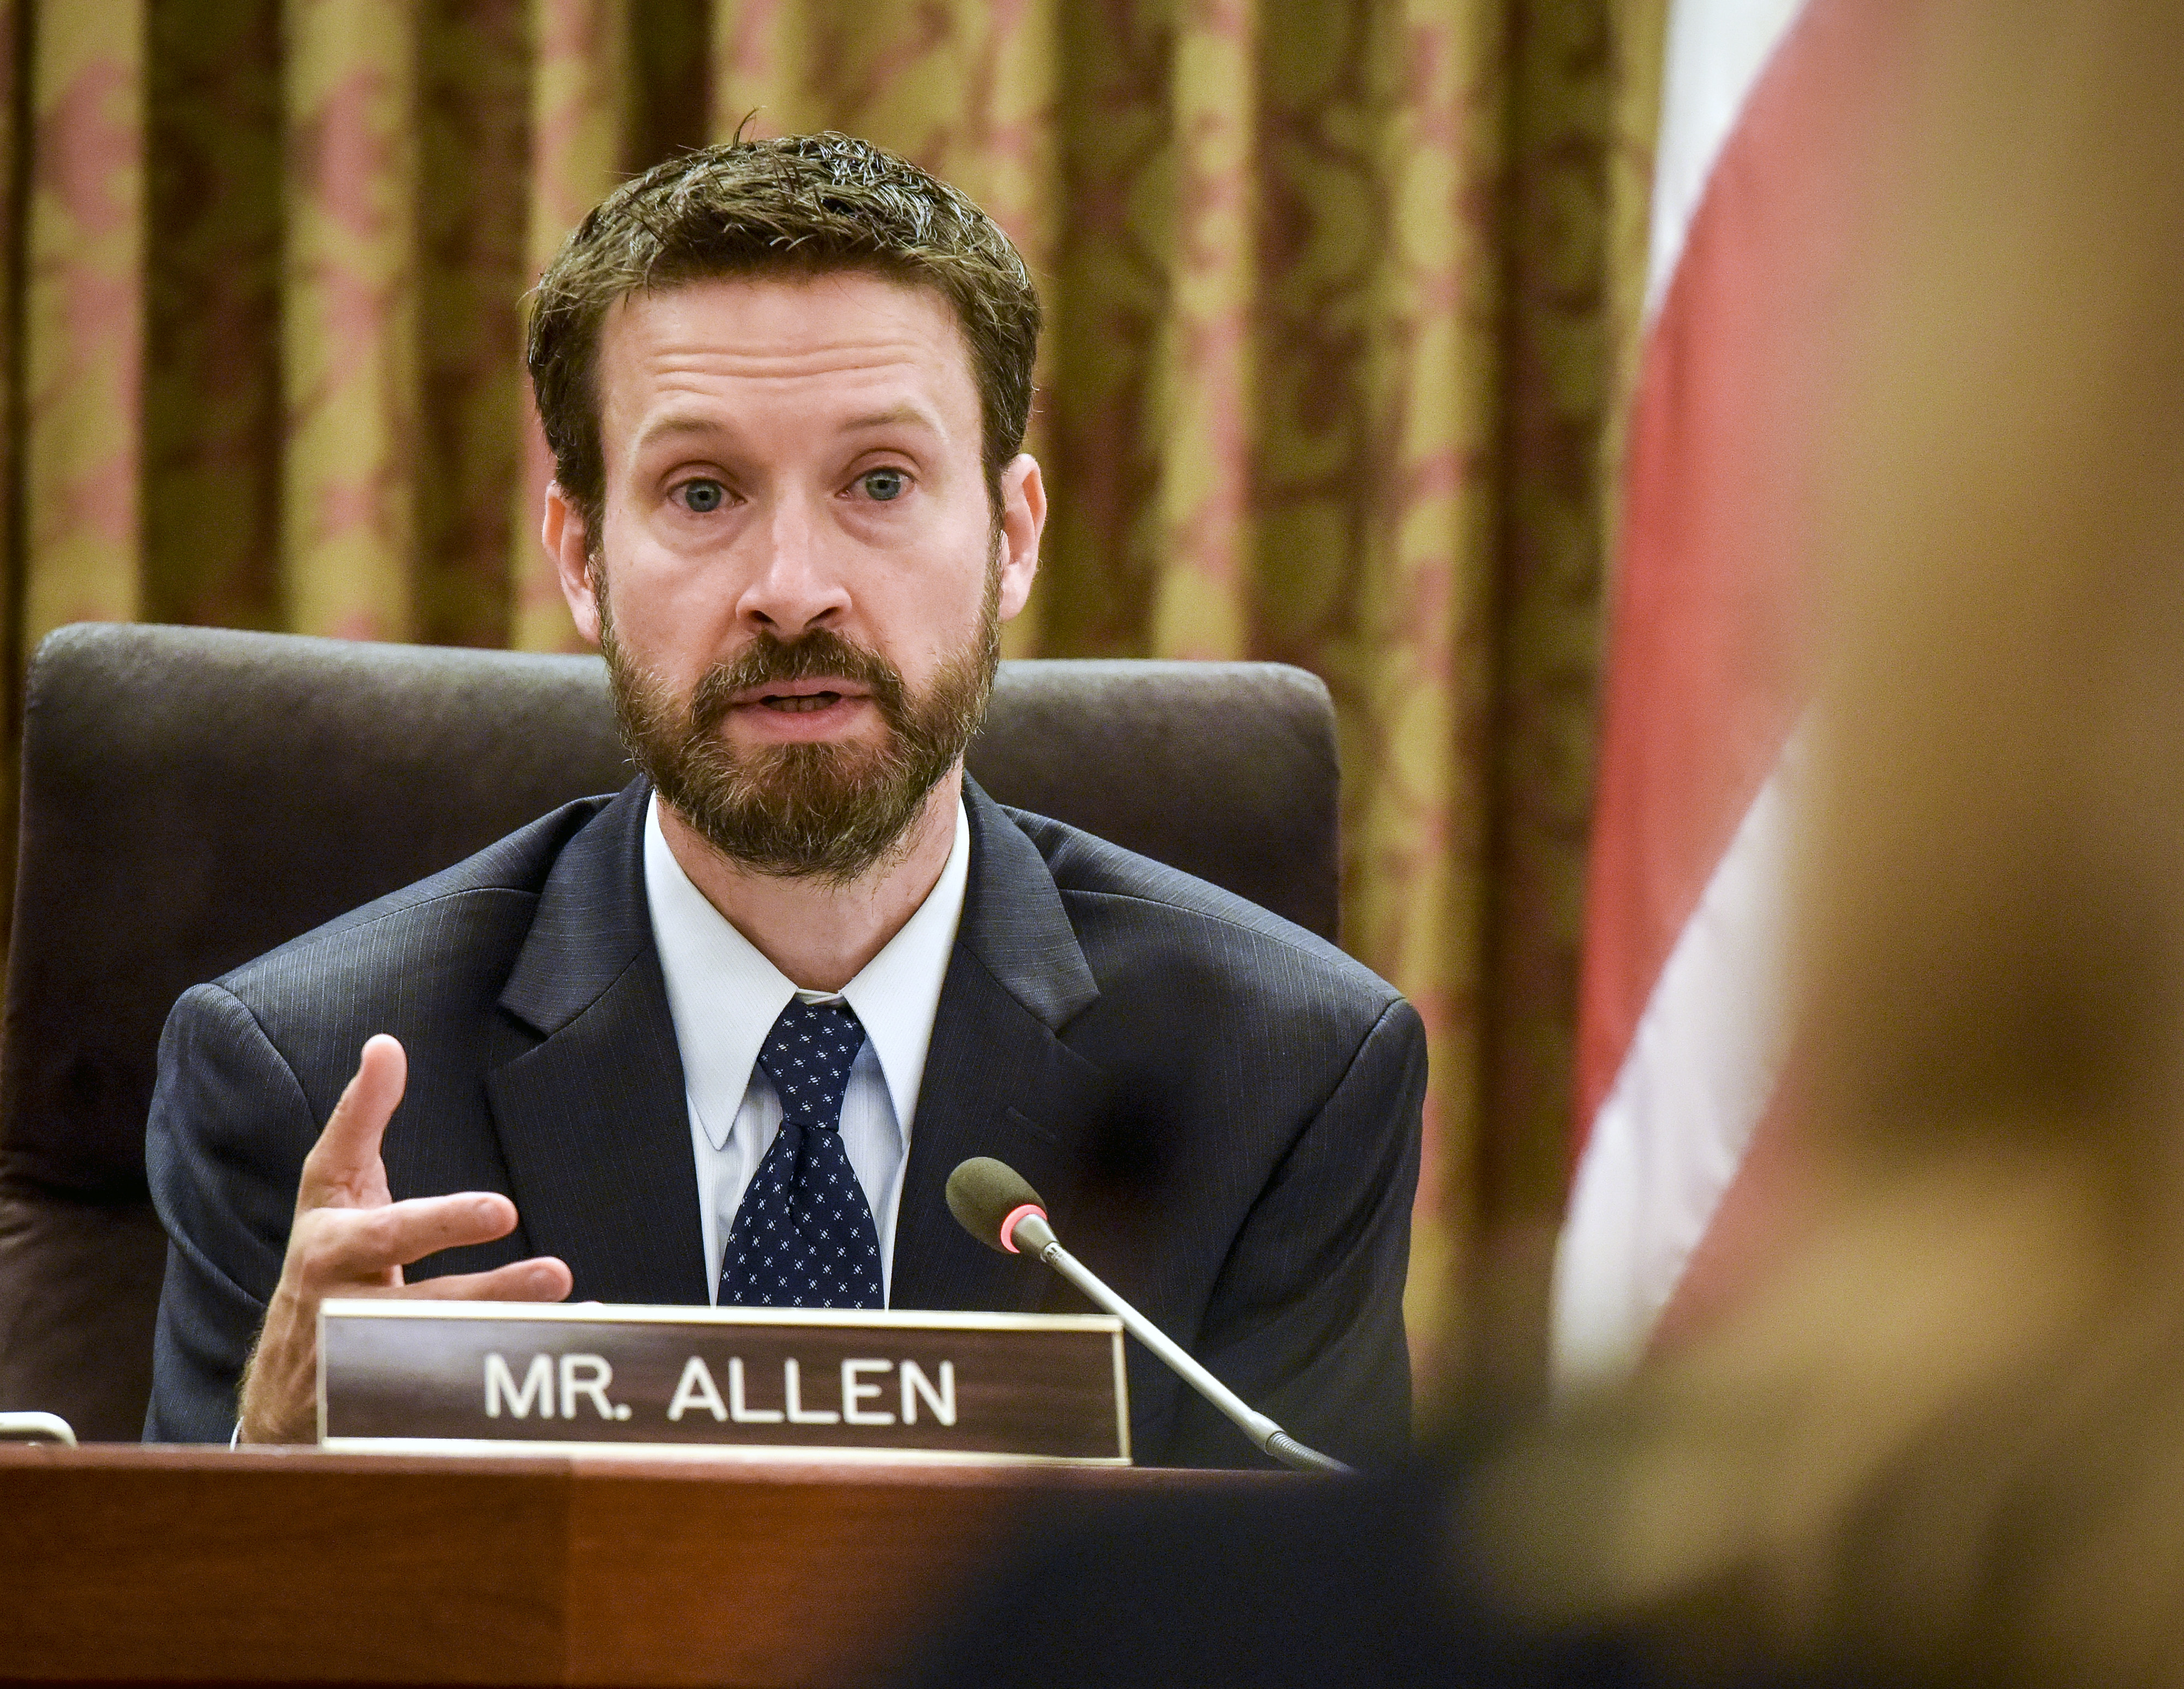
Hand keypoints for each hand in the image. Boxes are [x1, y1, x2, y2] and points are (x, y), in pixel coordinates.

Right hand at [236, 1035, 573, 1442]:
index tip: (505, 1210)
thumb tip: (385, 1045)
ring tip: (566, 1298)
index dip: (444, 1223)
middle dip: (488, 1291)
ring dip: (509, 1332)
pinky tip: (567, 1337)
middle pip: (419, 1306)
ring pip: (442, 1359)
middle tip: (556, 1272)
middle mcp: (341, 1311)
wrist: (284, 1377)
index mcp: (329, 1249)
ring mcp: (362, 1368)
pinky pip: (458, 1391)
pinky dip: (509, 1365)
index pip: (388, 1233)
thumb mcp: (332, 1187)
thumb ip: (360, 1118)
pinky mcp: (389, 1408)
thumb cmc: (325, 1257)